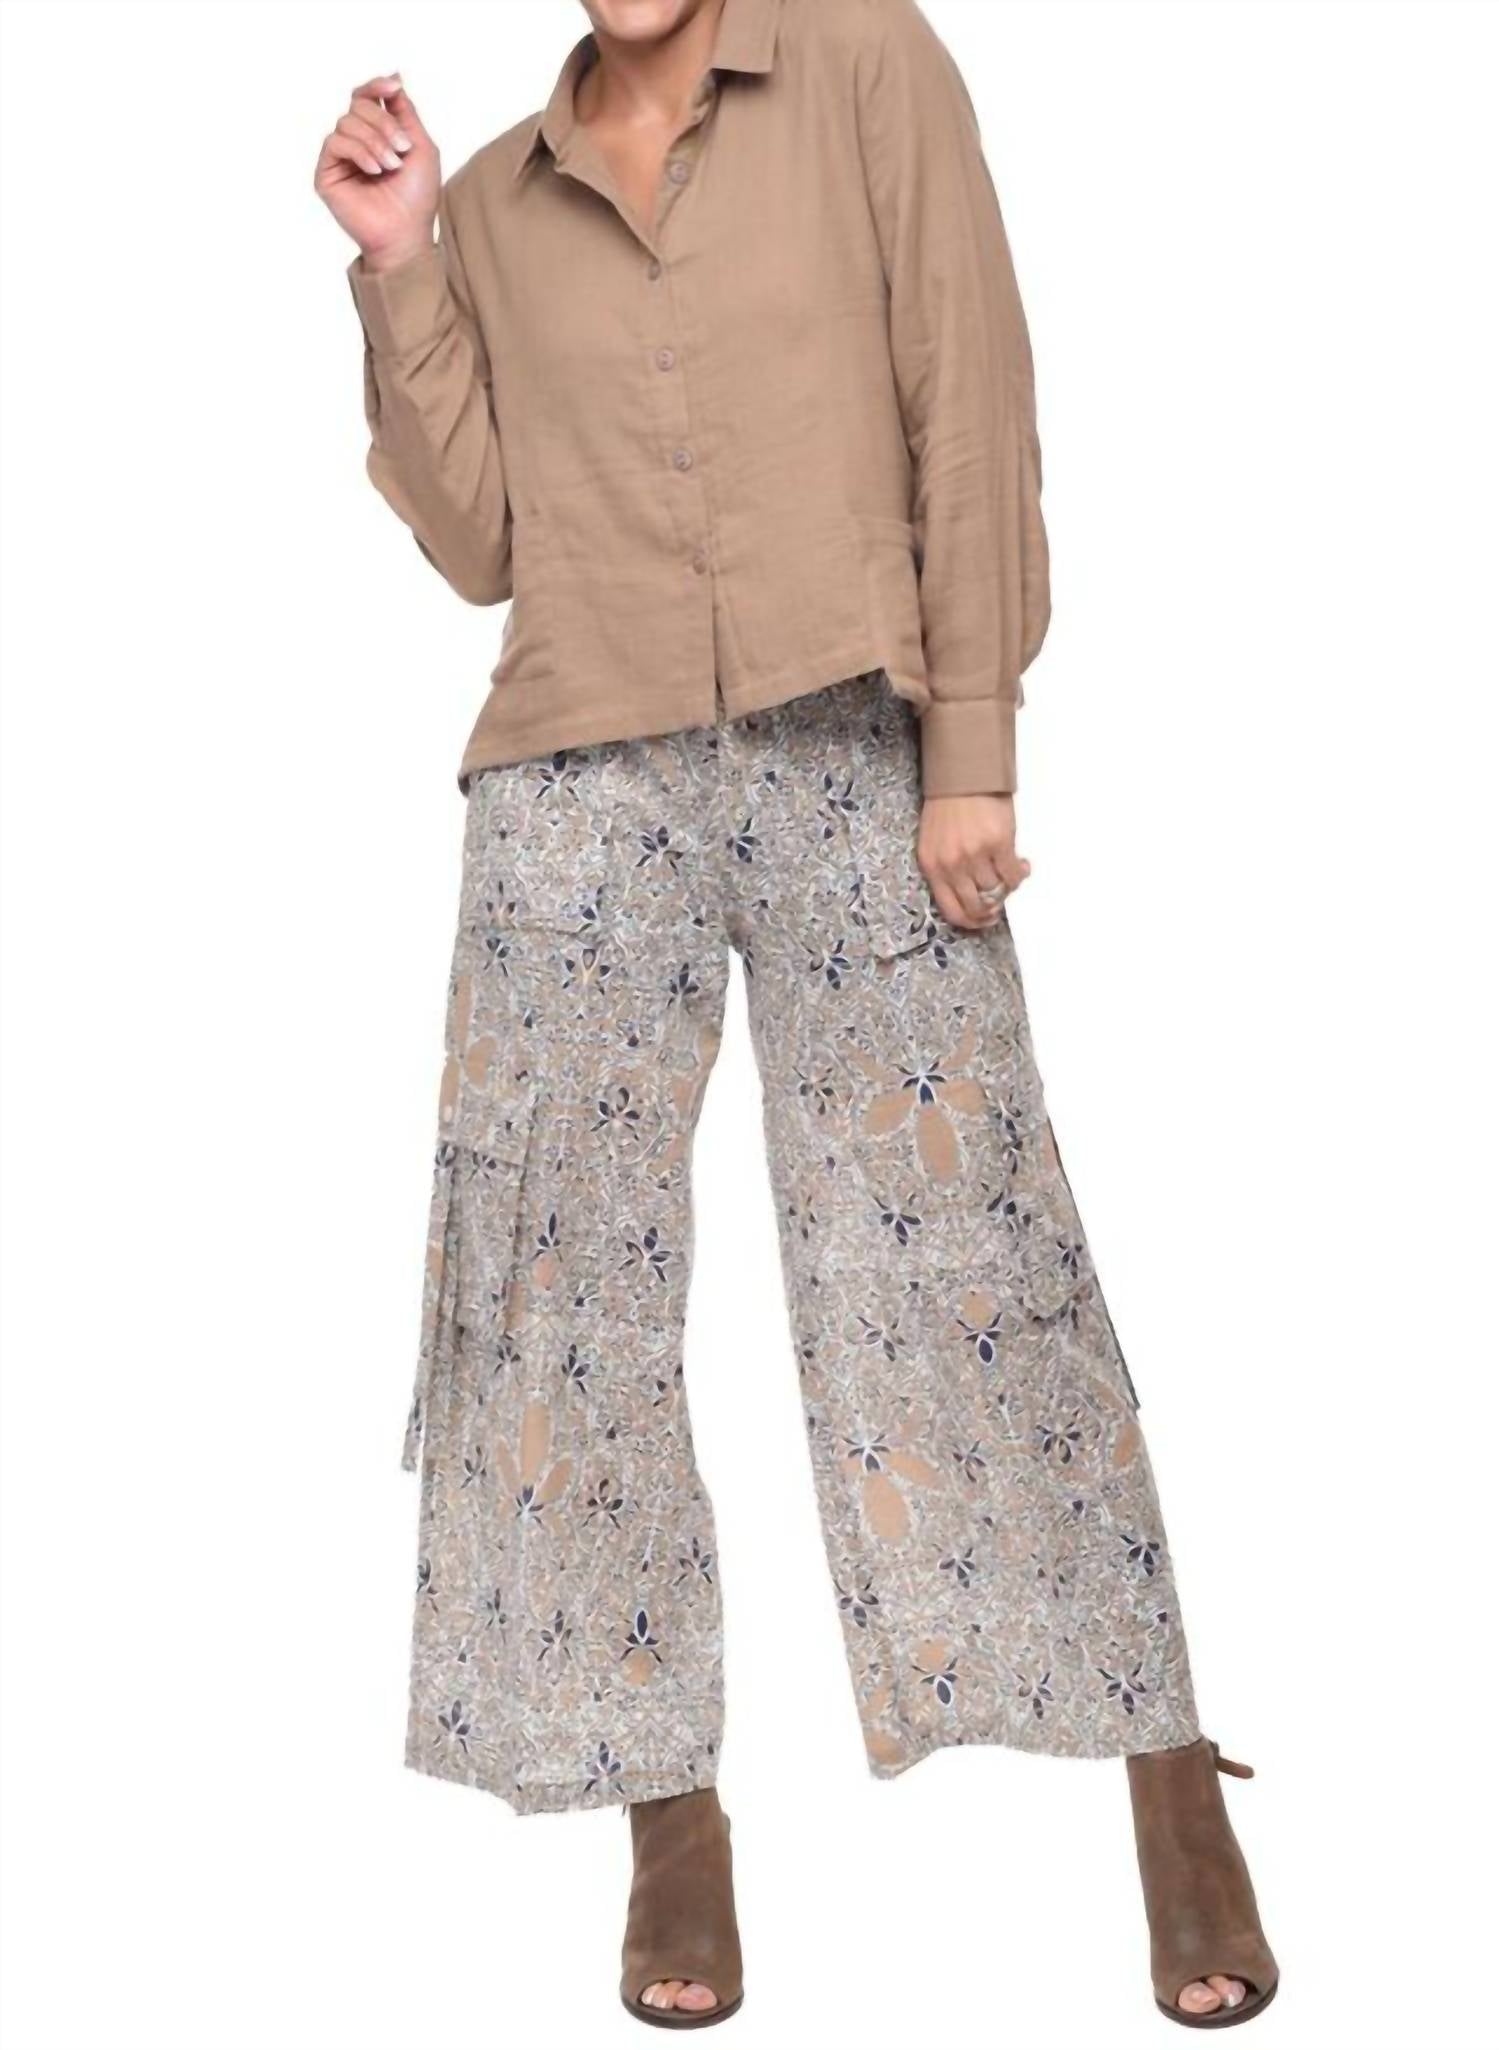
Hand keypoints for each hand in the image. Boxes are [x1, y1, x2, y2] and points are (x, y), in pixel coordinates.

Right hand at [313, 74, 439, 269]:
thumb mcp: (421, 146)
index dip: (377, 87)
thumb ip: (405, 112)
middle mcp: (355, 142)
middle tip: (402, 149)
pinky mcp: (326, 172)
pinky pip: (335, 141)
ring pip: (347, 121)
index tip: (393, 88)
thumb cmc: (417, 196)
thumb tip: (394, 78)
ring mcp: (340, 157)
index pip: (366, 97)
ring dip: (374, 141)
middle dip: (383, 122)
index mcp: (376, 134)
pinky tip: (375, 171)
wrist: (405, 233)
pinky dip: (359, 152)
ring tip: (391, 166)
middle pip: (358, 105)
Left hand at [917, 794, 1030, 930]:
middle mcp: (952, 865)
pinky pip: (1012, 875)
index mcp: (932, 866)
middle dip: (991, 910)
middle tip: (1000, 904)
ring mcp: (976, 855)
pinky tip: (1021, 865)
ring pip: (996, 891)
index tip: (983, 920)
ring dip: (1007, 888)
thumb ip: (946, 869)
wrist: (963, 774)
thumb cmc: (948, 806)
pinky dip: (1020, 874)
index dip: (971, 922)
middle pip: (976, 906)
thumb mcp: (934, 841)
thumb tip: (973, 895)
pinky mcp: (999, 843)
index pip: (951, 910)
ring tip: (1011, 875)